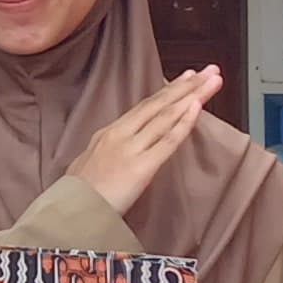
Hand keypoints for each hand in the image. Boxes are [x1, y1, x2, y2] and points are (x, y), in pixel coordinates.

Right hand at [66, 69, 224, 213]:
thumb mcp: (86, 165)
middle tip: (209, 70)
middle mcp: (121, 134)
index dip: (168, 91)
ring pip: (167, 116)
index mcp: (109, 133)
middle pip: (159, 104)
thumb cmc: (75, 196)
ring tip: (212, 81)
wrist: (70, 211)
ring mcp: (132, 148)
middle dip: (187, 86)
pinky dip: (183, 122)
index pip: (145, 107)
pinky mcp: (142, 167)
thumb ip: (104, 155)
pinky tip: (197, 107)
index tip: (186, 78)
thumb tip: (114, 153)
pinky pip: (168, 141)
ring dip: (192, 96)